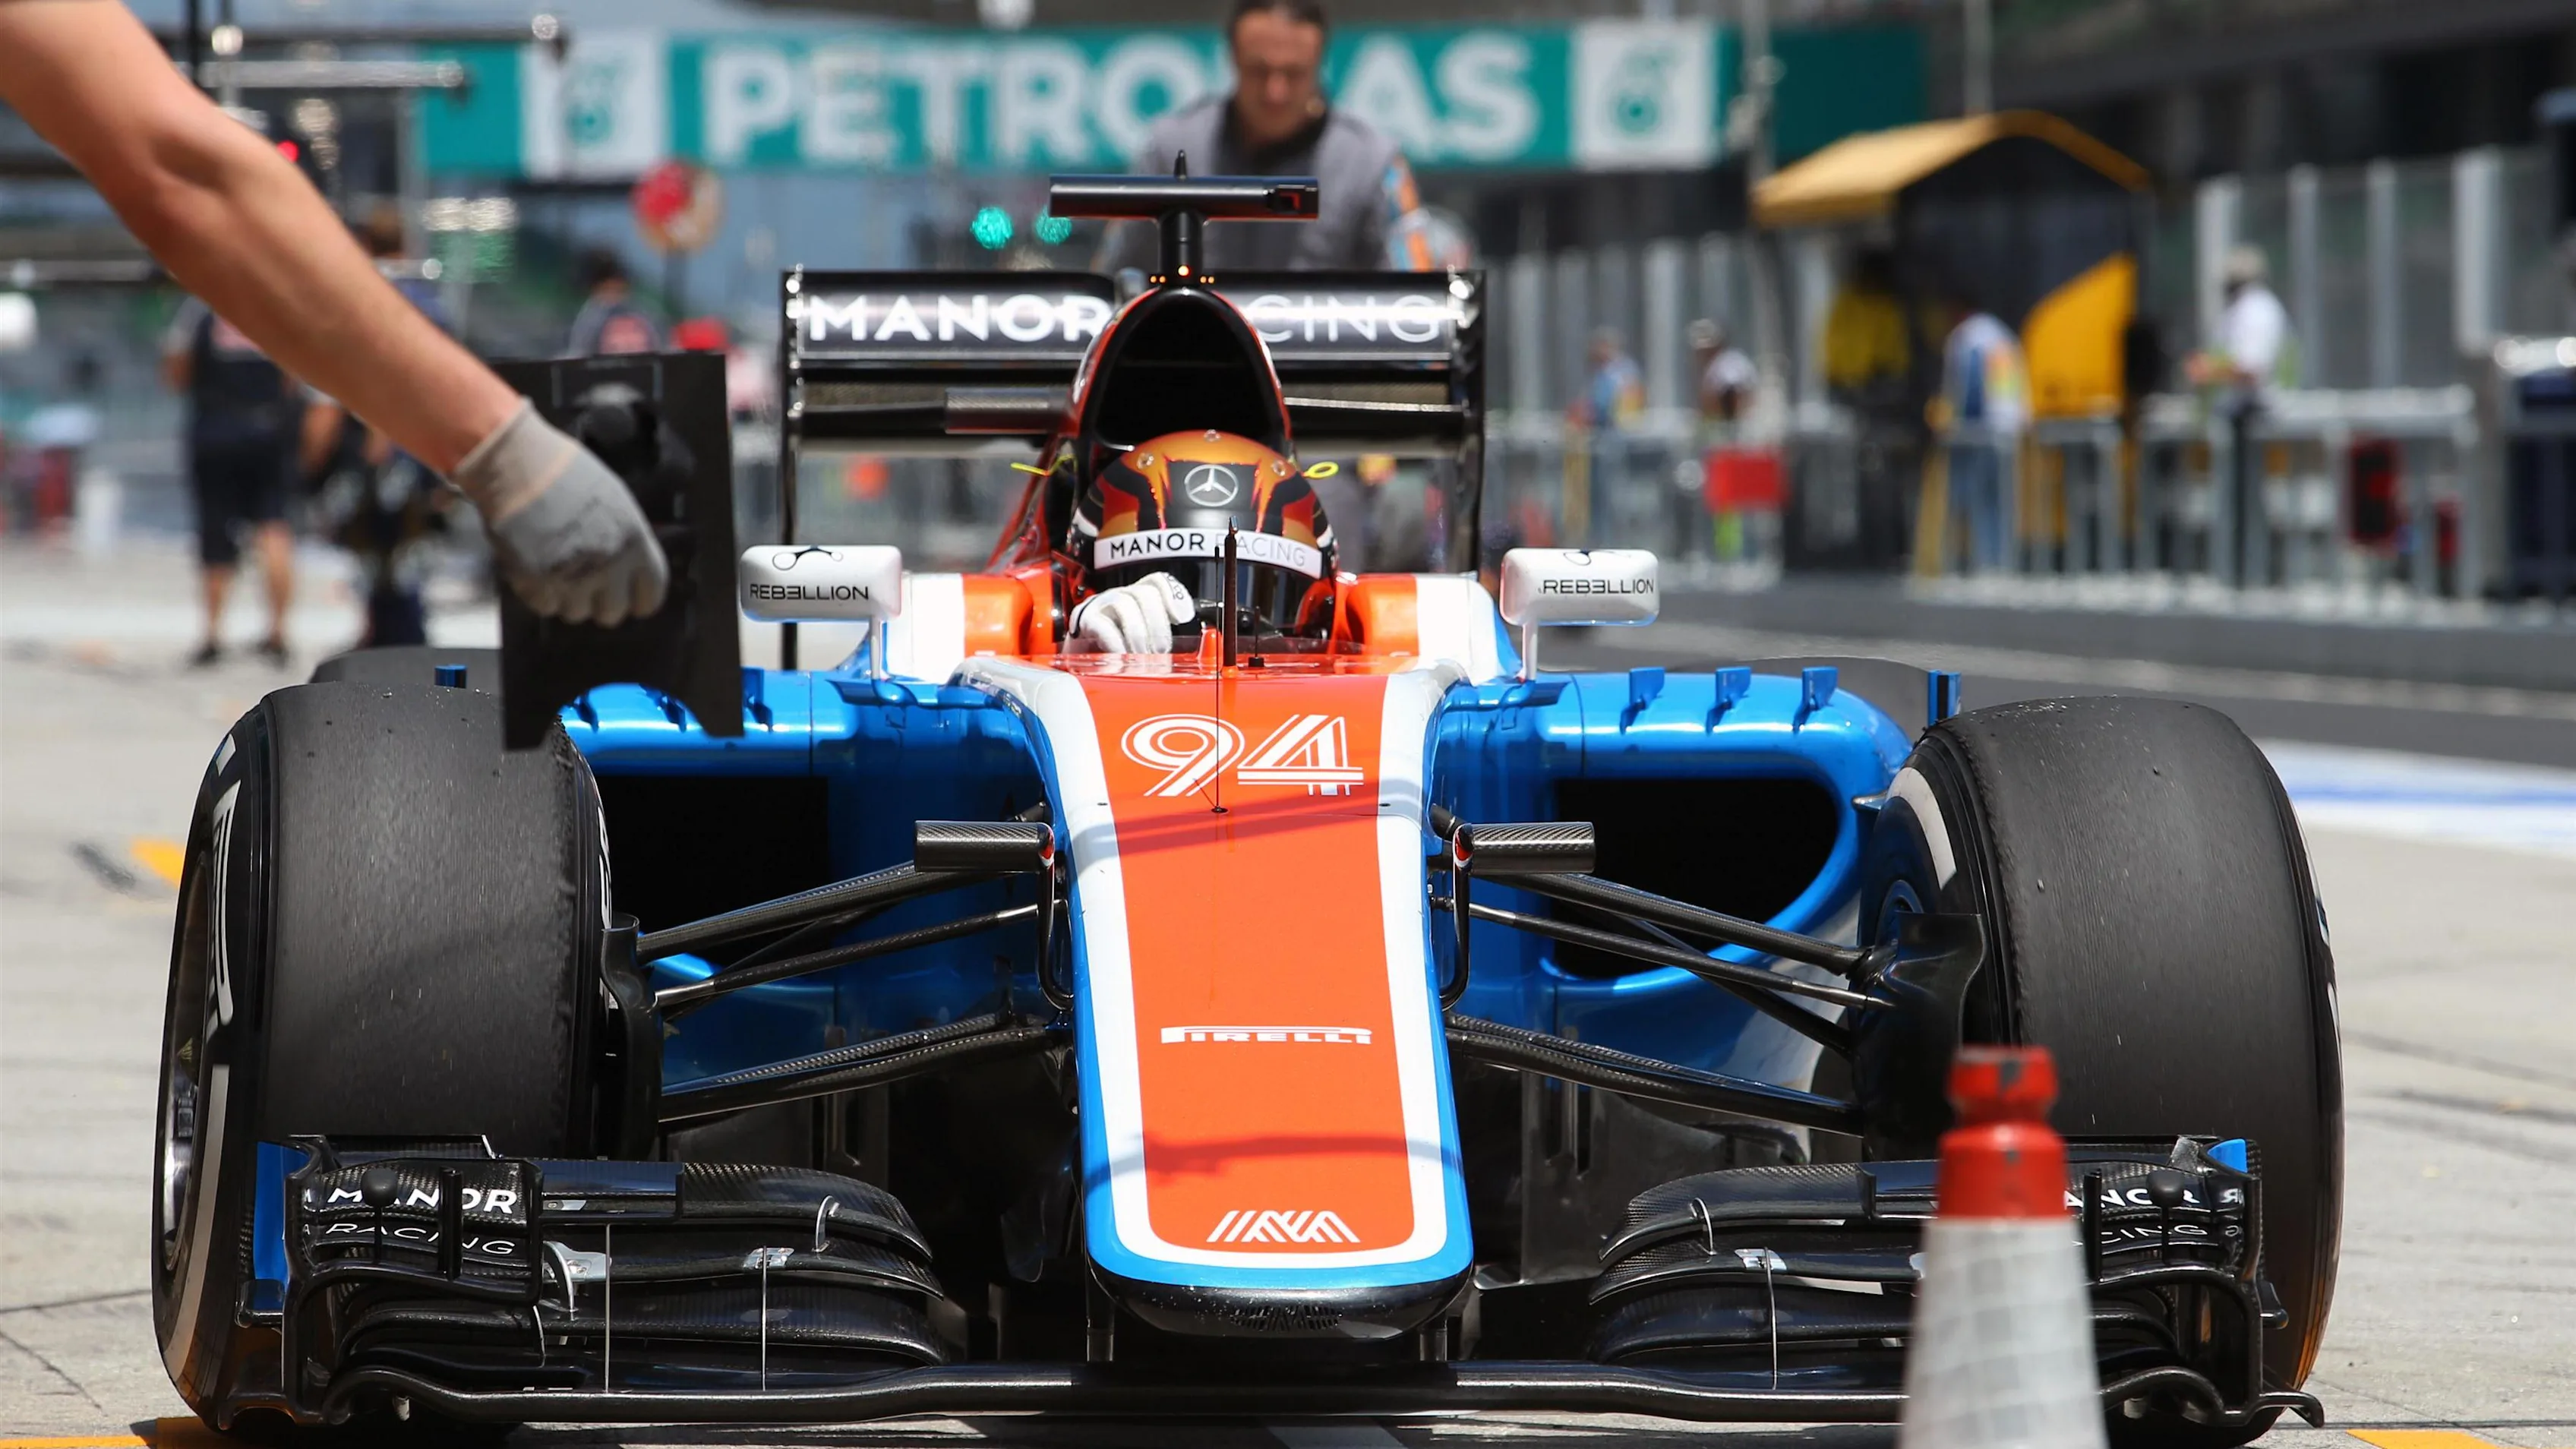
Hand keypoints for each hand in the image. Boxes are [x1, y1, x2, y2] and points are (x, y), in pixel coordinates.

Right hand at [455, 401, 669, 626]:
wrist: (515, 464)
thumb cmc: (565, 471)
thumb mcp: (614, 499)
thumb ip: (625, 537)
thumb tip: (629, 566)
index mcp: (634, 542)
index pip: (652, 594)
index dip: (640, 601)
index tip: (631, 601)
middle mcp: (609, 566)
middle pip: (612, 613)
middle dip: (600, 603)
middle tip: (586, 586)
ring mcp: (573, 577)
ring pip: (576, 613)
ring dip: (567, 598)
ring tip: (556, 569)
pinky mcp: (538, 583)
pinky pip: (544, 606)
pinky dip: (538, 593)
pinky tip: (534, 568)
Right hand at [1069, 573, 1194, 652]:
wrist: (1075, 661)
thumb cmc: (1110, 653)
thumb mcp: (1139, 645)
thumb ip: (1158, 640)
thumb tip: (1179, 653)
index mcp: (1135, 598)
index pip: (1157, 581)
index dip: (1173, 594)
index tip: (1181, 618)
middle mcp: (1118, 595)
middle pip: (1145, 593)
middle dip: (1157, 625)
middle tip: (1159, 652)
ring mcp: (1100, 604)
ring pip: (1125, 605)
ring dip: (1138, 636)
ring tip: (1140, 658)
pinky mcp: (1084, 619)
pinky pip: (1104, 626)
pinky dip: (1117, 645)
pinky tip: (1122, 659)